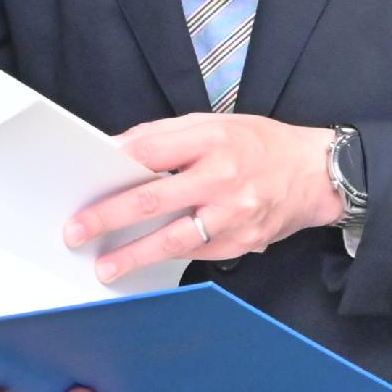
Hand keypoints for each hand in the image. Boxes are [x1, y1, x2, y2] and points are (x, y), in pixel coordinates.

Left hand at [69, 113, 343, 282]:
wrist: (314, 174)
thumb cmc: (259, 145)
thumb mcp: (216, 124)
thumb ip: (166, 136)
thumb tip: (119, 150)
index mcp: (213, 140)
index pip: (150, 150)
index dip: (114, 164)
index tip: (83, 178)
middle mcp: (223, 178)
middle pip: (153, 200)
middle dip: (109, 218)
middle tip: (77, 232)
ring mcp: (233, 215)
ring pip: (173, 239)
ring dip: (134, 255)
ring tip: (105, 267)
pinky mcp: (241, 243)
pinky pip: (196, 253)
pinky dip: (168, 257)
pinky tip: (145, 260)